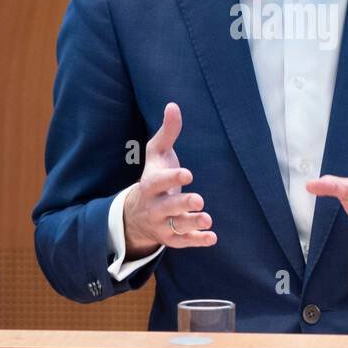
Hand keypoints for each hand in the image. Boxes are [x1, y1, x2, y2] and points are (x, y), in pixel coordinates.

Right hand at [122, 102, 216, 258]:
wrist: (136, 214)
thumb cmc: (153, 177)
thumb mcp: (156, 154)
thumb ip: (167, 132)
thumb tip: (173, 105)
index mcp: (149, 184)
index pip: (158, 182)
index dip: (172, 178)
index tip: (188, 174)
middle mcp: (154, 206)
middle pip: (167, 206)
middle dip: (182, 204)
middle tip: (199, 200)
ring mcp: (161, 223)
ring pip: (176, 226)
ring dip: (191, 223)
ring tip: (207, 219)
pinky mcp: (171, 238)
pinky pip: (183, 242)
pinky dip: (197, 241)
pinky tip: (212, 237)